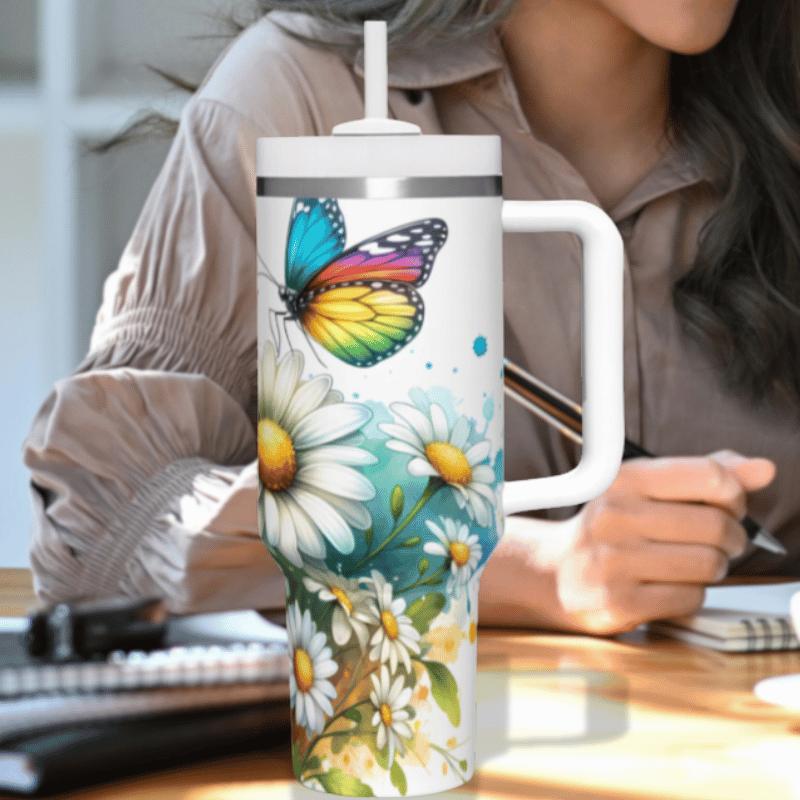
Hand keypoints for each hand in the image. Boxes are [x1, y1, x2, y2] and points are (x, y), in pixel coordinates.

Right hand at [551, 449, 775, 634]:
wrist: (556, 572)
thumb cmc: (612, 528)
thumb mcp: (648, 489)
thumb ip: (705, 475)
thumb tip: (764, 469)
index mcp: (623, 479)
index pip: (708, 475)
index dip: (734, 494)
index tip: (729, 505)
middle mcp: (614, 515)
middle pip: (715, 525)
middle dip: (732, 537)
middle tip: (721, 542)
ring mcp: (613, 560)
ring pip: (708, 564)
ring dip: (714, 567)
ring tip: (696, 563)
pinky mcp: (618, 601)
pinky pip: (689, 597)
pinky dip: (692, 593)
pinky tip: (671, 584)